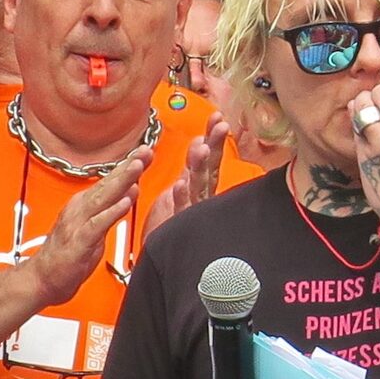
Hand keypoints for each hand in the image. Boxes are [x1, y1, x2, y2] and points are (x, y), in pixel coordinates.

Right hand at [19, 147, 149, 307]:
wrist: (40, 279)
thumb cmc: (68, 255)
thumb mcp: (96, 228)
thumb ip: (113, 208)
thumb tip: (131, 188)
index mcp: (85, 204)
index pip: (111, 180)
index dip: (129, 165)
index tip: (147, 150)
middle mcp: (80, 209)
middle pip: (108, 183)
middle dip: (129, 165)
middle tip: (146, 150)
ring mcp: (77, 224)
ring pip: (103, 198)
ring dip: (121, 181)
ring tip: (138, 166)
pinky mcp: (78, 242)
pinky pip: (96, 225)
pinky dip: (111, 213)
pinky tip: (125, 204)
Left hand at [143, 112, 229, 237]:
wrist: (160, 260)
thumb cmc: (170, 226)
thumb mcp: (182, 188)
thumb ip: (193, 167)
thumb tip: (202, 140)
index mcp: (200, 187)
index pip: (210, 159)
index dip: (214, 138)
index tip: (217, 118)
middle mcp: (200, 198)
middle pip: (210, 168)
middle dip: (215, 146)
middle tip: (220, 126)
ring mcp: (192, 213)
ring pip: (198, 186)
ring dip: (199, 166)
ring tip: (200, 148)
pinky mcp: (179, 227)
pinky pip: (181, 210)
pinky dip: (181, 197)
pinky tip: (180, 184)